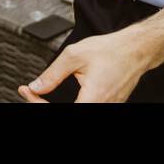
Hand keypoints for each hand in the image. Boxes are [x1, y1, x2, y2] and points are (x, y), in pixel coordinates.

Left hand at [18, 29, 151, 102]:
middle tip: (31, 93)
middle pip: (68, 114)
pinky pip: (86, 108)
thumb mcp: (74, 55)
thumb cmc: (110, 50)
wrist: (135, 49)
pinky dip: (69, 104)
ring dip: (55, 105)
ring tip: (39, 95)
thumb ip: (52, 74)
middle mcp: (102, 107)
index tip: (28, 91)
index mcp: (93, 98)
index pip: (60, 111)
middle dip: (43, 105)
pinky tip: (56, 97)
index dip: (38, 103)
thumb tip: (37, 86)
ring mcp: (107, 107)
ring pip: (77, 112)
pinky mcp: (109, 105)